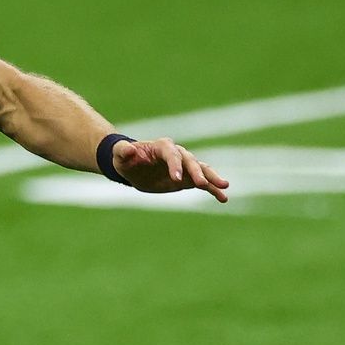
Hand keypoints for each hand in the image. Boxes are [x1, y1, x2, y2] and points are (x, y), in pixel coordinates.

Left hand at [113, 137, 228, 202]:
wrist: (131, 167)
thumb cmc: (124, 158)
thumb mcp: (119, 154)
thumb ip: (124, 151)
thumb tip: (130, 149)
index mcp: (161, 147)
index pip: (171, 153)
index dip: (175, 165)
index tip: (176, 178)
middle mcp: (177, 154)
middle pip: (190, 161)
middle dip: (197, 172)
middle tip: (202, 184)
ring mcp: (184, 166)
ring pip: (202, 170)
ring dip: (212, 178)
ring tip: (224, 187)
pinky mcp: (187, 179)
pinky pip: (203, 183)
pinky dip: (213, 189)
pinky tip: (223, 197)